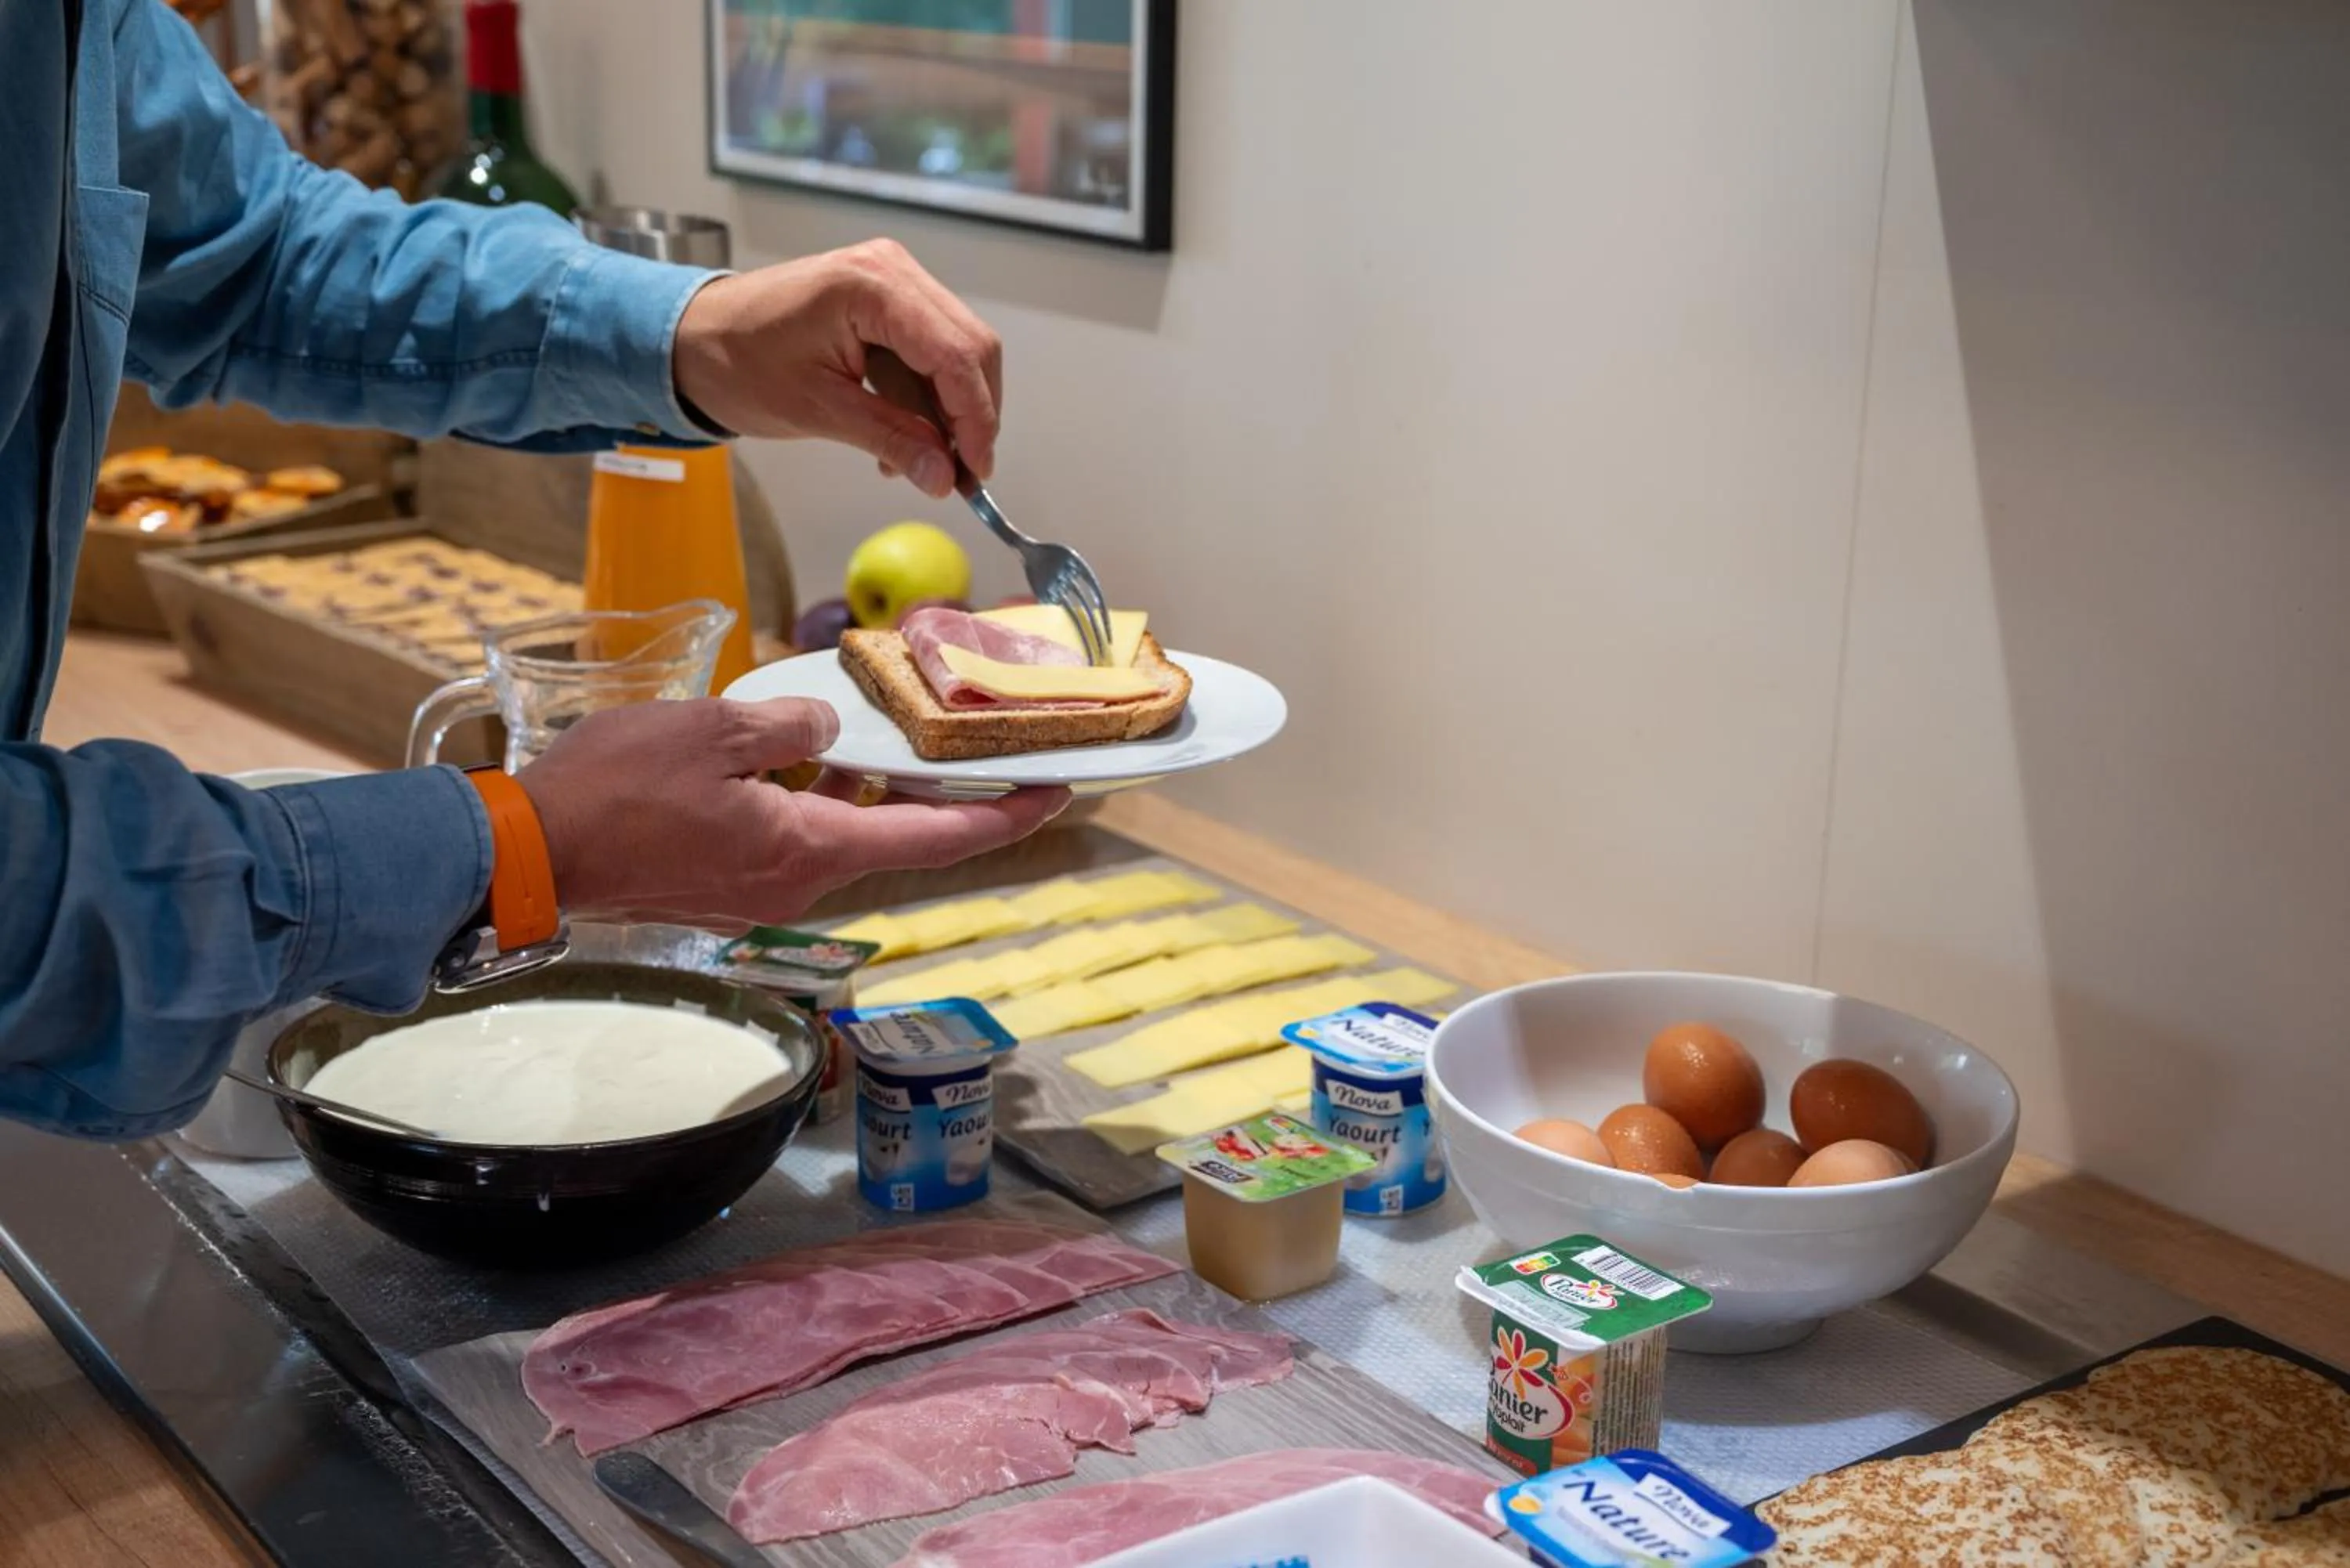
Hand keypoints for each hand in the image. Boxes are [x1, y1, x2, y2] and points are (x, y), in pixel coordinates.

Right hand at [514, 697, 1064, 927]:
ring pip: (845, 830)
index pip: (938, 836)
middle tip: (982, 740)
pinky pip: (797, 834)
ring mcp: (762, 890)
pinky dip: (820, 795)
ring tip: (900, 731)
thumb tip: (828, 728)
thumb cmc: (613, 794)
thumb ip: (793, 724)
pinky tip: (813, 752)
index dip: (1006, 815)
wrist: (527, 856)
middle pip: (898, 832)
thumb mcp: (715, 731)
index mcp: (811, 849)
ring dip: (874, 786)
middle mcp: (799, 882)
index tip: (1058, 791)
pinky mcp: (728, 884)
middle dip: (941, 786)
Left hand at [670, 239, 1002, 499]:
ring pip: (955, 354)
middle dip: (971, 416)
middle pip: (969, 348)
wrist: (691, 338)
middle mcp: (892, 270)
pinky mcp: (885, 300)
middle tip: (960, 476)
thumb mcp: (817, 410)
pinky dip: (924, 401)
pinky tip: (904, 441)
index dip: (976, 419)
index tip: (976, 473)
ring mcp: (891, 280)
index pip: (956, 354)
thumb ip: (890, 440)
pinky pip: (927, 354)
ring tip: (924, 465)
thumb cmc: (736, 363)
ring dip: (947, 414)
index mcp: (872, 286)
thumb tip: (945, 477)